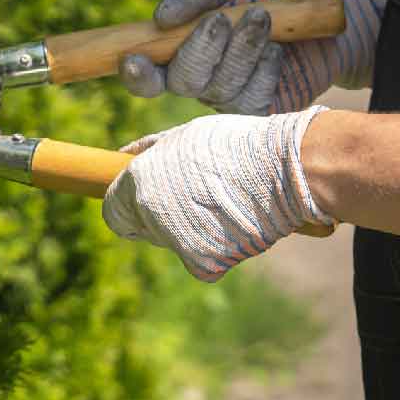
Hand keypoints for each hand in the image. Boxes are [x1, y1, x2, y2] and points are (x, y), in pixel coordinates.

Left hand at [102, 107, 332, 281]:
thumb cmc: (236, 145)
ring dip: (190, 231)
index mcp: (141, 182)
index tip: (148, 202)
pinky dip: (215, 248)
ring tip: (222, 202)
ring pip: (174, 244)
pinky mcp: (205, 264)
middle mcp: (152, 215)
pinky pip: (201, 261)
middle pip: (143, 229)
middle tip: (195, 196)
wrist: (286, 169)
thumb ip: (149, 150)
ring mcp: (177, 243)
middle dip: (160, 217)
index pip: (113, 212)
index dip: (129, 207)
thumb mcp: (186, 135)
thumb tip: (121, 155)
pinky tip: (234, 223)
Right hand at [118, 0, 383, 113]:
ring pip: (220, 88)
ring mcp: (230, 99)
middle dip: (200, 49)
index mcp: (182, 52)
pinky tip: (277, 51)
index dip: (137, 73)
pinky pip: (253, 99)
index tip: (136, 59)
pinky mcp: (262, 111)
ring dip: (240, 50)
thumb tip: (160, 18)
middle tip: (222, 18)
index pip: (148, 76)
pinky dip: (264, 69)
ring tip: (262, 18)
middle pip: (183, 81)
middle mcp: (201, 81)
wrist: (323, 17)